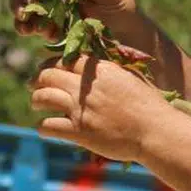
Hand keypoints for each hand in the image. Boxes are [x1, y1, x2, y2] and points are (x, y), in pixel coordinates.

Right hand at [9, 0, 137, 41]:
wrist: (125, 32)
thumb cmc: (119, 2)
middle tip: (27, 3)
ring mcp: (51, 5)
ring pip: (26, 3)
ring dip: (20, 10)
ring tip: (25, 21)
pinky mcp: (50, 24)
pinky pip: (32, 24)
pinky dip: (26, 27)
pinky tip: (30, 31)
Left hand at [29, 54, 169, 162]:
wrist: (155, 131)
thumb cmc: (149, 106)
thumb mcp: (131, 78)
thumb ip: (110, 72)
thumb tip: (96, 68)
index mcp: (100, 70)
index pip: (66, 59)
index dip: (53, 63)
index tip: (50, 69)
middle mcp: (86, 86)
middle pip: (48, 74)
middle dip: (38, 79)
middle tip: (35, 86)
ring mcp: (80, 108)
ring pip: (42, 97)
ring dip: (36, 100)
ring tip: (37, 105)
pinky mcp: (78, 131)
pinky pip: (47, 126)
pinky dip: (42, 127)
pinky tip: (46, 128)